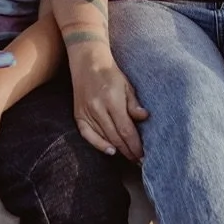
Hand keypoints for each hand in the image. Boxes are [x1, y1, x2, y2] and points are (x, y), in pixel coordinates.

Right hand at [68, 45, 146, 161]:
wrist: (87, 62)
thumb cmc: (110, 74)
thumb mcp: (127, 85)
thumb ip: (134, 103)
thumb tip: (145, 118)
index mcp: (112, 100)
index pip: (126, 130)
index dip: (135, 145)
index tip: (144, 155)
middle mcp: (98, 108)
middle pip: (116, 137)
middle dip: (129, 151)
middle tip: (139, 161)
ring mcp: (86, 112)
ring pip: (103, 137)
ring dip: (118, 150)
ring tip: (129, 158)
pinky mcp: (78, 114)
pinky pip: (87, 134)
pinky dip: (98, 144)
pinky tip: (110, 151)